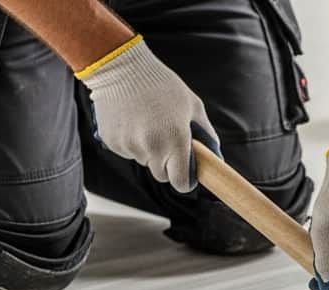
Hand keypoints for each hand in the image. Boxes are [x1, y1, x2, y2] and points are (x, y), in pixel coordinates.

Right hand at [79, 37, 218, 192]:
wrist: (121, 67)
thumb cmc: (161, 84)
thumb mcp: (192, 106)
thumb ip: (206, 134)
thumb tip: (215, 158)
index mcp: (176, 141)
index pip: (181, 183)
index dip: (184, 180)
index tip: (184, 173)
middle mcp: (152, 148)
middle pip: (161, 175)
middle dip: (166, 163)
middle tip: (165, 138)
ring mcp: (130, 146)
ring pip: (144, 162)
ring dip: (147, 151)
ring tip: (147, 122)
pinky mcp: (112, 142)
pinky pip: (127, 152)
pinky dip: (131, 143)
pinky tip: (132, 121)